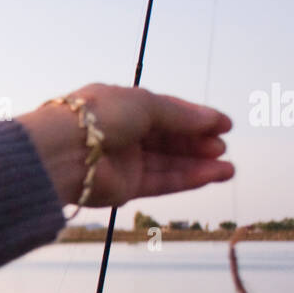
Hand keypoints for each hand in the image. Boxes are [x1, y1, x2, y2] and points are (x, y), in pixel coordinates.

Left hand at [20, 83, 232, 207]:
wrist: (65, 152)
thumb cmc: (99, 117)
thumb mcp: (146, 104)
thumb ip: (180, 115)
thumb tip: (213, 120)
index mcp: (123, 105)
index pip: (166, 111)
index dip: (195, 117)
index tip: (224, 124)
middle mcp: (124, 134)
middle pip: (169, 139)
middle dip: (198, 143)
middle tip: (222, 146)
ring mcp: (125, 162)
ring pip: (169, 164)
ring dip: (199, 166)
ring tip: (228, 167)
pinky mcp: (126, 188)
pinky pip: (163, 182)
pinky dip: (189, 180)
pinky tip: (213, 175)